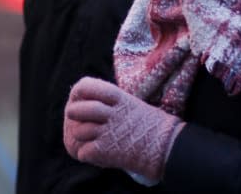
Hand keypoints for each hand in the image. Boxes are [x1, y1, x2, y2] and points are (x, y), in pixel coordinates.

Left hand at [63, 77, 184, 183]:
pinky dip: (87, 155)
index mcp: (118, 97)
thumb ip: (111, 102)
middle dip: (73, 114)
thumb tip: (88, 102)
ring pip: (79, 132)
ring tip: (91, 139)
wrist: (167, 146)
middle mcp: (112, 113)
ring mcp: (109, 132)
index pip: (86, 86)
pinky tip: (97, 153)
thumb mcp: (131, 103)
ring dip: (81, 137)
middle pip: (77, 109)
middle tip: (76, 118)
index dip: (79, 92)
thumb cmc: (149, 125)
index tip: (79, 97)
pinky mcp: (108, 151)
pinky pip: (84, 152)